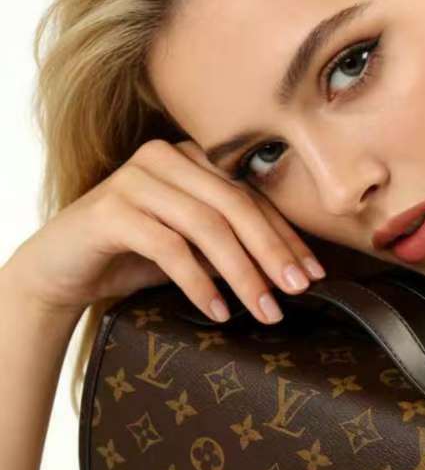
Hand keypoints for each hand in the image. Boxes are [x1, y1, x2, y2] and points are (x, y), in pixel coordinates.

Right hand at [4, 138, 325, 321]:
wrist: (63, 268)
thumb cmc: (137, 256)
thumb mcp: (197, 249)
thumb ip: (236, 246)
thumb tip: (293, 271)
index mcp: (193, 158)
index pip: (252, 197)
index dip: (287, 236)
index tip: (316, 273)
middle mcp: (166, 157)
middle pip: (236, 206)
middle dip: (273, 253)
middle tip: (298, 291)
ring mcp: (135, 178)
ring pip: (207, 226)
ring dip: (243, 274)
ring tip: (266, 310)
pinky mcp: (110, 209)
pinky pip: (169, 247)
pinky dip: (198, 282)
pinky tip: (218, 311)